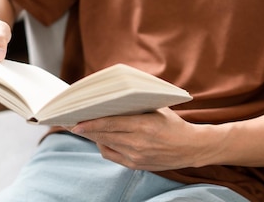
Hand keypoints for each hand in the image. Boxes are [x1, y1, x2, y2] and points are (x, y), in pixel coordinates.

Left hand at [70, 108, 210, 170]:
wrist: (191, 147)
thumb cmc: (174, 124)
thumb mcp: (157, 108)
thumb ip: (136, 105)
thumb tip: (111, 98)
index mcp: (144, 125)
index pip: (110, 124)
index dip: (90, 123)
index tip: (76, 122)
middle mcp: (138, 142)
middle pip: (104, 135)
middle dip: (86, 129)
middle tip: (72, 123)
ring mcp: (136, 156)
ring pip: (106, 145)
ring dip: (93, 137)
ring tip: (84, 129)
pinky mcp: (136, 165)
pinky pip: (112, 155)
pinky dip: (103, 146)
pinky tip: (100, 139)